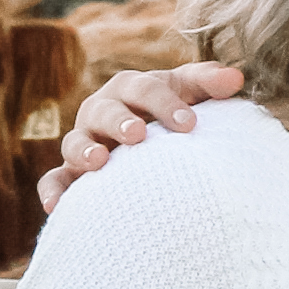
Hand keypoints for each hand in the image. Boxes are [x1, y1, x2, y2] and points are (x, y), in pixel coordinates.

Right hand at [37, 61, 247, 205]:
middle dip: (120, 120)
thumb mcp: (189, 95)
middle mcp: (103, 111)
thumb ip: (208, 85)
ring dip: (83, 150)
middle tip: (138, 135)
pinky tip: (56, 208)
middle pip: (105, 110)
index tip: (190, 125)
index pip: (146, 89)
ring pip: (74, 141)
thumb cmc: (172, 114)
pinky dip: (52, 191)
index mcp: (131, 89)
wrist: (150, 146)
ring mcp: (84, 141)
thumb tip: (236, 80)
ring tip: (98, 161)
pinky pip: (54, 180)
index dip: (165, 104)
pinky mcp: (71, 173)